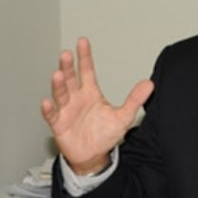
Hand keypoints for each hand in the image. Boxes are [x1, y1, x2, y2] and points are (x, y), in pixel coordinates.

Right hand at [41, 37, 153, 174]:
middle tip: (66, 54)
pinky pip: (52, 115)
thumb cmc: (105, 134)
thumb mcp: (124, 116)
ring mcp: (67, 110)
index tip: (82, 41)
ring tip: (58, 74)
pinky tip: (47, 102)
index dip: (84, 56)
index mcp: (91, 93)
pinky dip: (49, 109)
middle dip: (68, 66)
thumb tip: (149, 84)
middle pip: (71, 79)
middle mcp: (77, 98)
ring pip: (61, 94)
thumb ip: (135, 99)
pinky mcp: (59, 124)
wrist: (93, 156)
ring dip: (58, 84)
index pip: (87, 71)